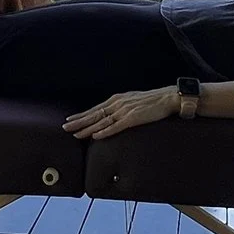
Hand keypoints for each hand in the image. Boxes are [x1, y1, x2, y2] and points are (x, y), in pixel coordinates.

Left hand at [63, 86, 180, 138]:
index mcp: (117, 99)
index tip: (70, 120)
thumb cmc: (153, 101)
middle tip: (65, 128)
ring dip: (87, 128)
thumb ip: (122, 107)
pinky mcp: (132, 118)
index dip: (82, 115)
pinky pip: (115, 127)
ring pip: (101, 122)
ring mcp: (124, 111)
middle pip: (94, 114)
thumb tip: (113, 115)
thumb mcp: (133, 101)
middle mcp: (117, 104)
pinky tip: (95, 136)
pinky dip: (104, 131)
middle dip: (78, 122)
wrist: (168, 98)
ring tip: (75, 134)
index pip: (95, 108)